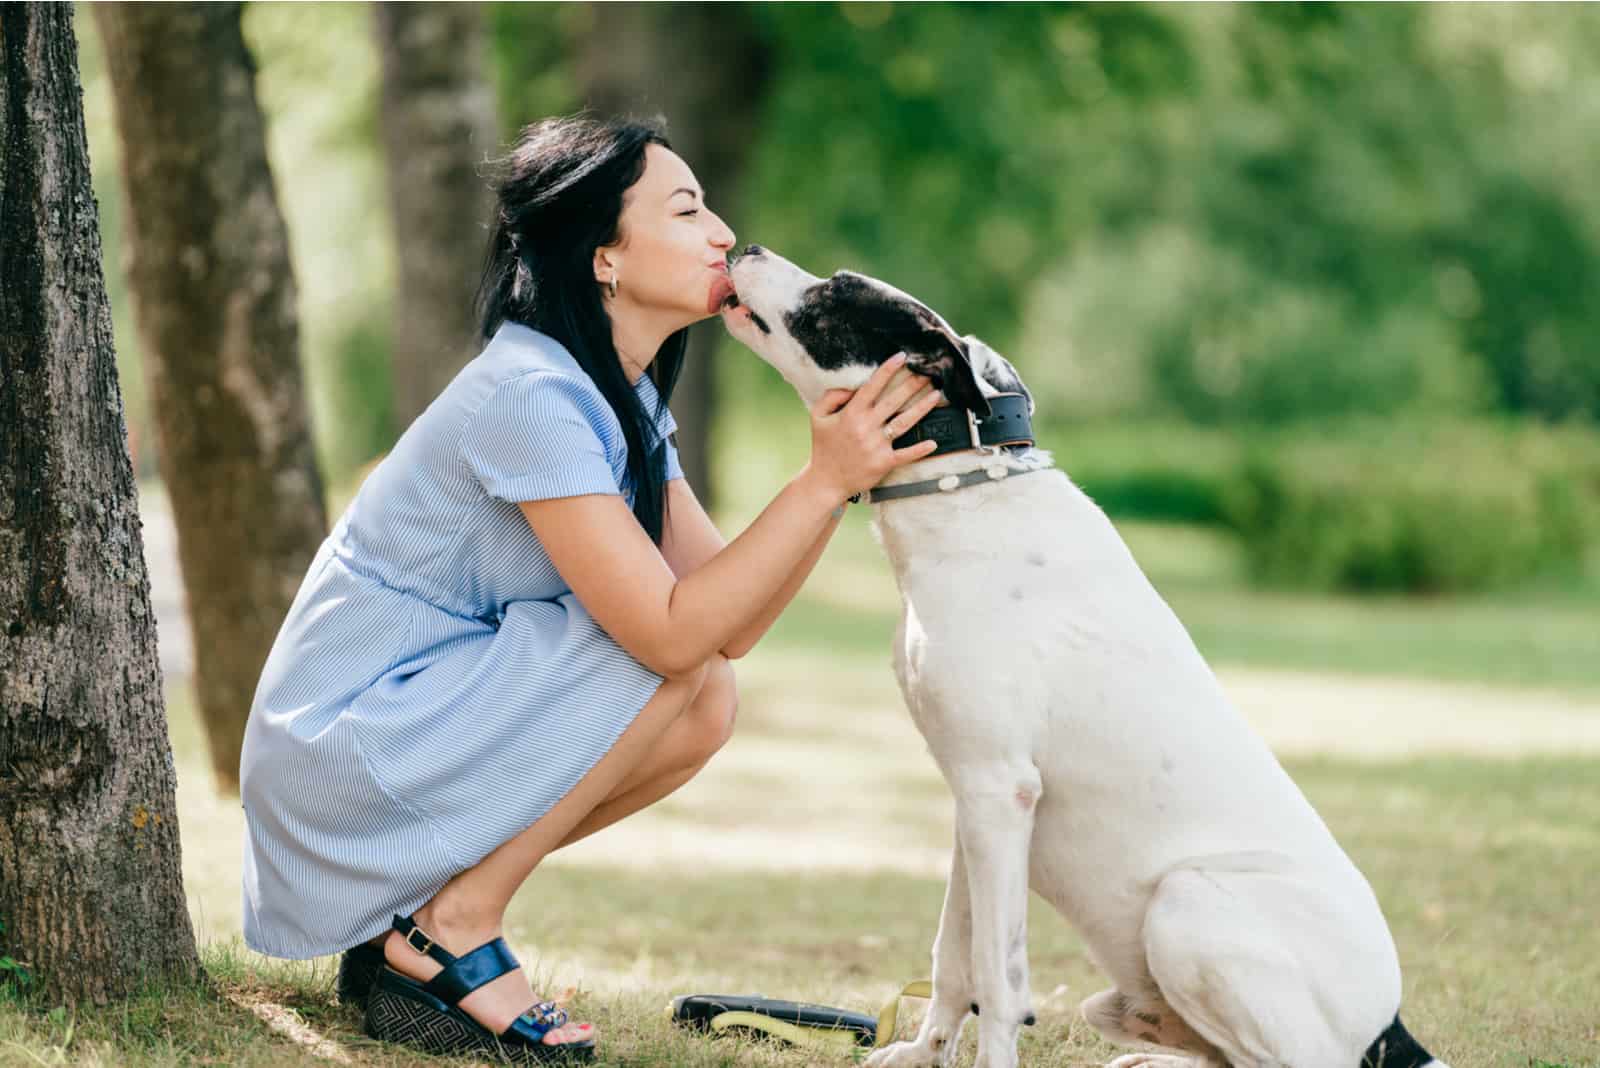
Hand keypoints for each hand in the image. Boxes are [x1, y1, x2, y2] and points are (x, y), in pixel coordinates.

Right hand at [803, 352, 943, 502]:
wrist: (826, 481)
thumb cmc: (823, 446)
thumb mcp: (818, 416)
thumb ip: (831, 396)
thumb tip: (851, 386)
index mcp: (851, 413)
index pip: (872, 386)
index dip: (888, 370)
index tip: (902, 357)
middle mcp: (866, 427)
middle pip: (894, 401)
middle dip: (912, 384)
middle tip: (928, 372)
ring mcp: (876, 445)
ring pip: (904, 422)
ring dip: (922, 407)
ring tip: (936, 394)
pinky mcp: (884, 463)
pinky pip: (905, 454)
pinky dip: (919, 449)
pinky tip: (933, 442)